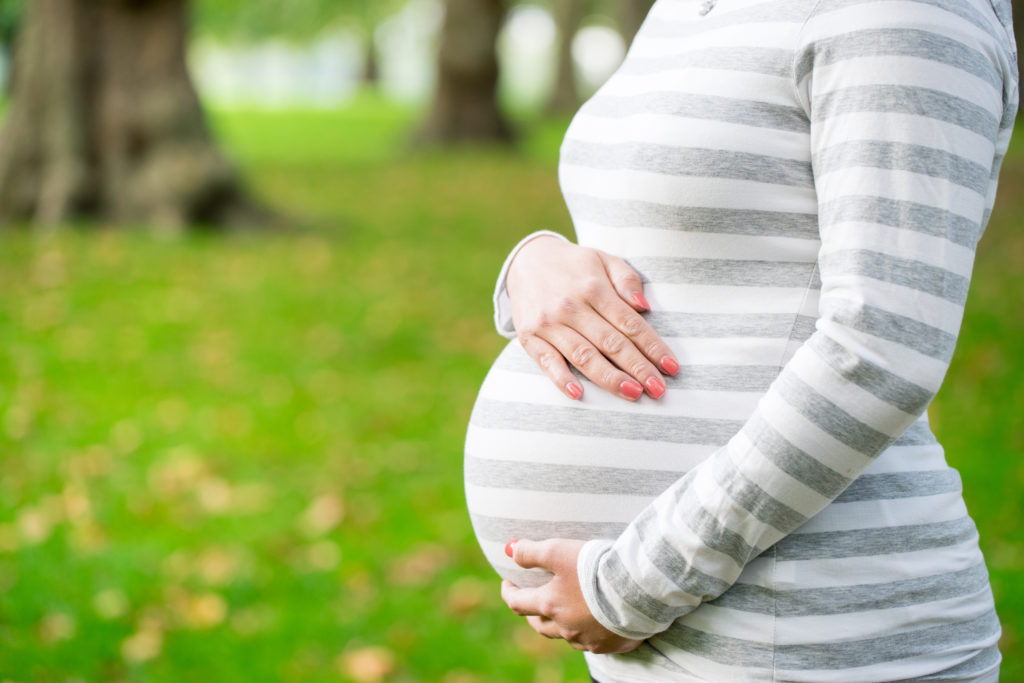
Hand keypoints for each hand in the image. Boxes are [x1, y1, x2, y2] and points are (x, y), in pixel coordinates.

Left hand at [499, 538, 642, 653]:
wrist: (637, 589)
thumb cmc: (595, 568)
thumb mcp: (558, 551)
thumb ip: (531, 552)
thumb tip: (509, 549)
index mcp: (550, 605)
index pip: (518, 603)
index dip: (509, 592)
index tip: (508, 583)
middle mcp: (565, 627)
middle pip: (540, 626)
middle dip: (533, 613)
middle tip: (533, 601)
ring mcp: (588, 639)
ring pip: (567, 635)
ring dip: (561, 624)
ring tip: (565, 611)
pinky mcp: (610, 644)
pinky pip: (593, 642)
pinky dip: (589, 631)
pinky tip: (595, 622)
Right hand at [506, 236, 677, 400]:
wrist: (526, 262)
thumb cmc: (574, 266)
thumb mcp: (603, 259)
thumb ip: (626, 279)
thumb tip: (643, 305)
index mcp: (593, 288)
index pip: (630, 323)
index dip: (653, 347)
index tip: (671, 367)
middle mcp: (571, 306)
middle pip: (611, 343)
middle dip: (638, 368)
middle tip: (659, 389)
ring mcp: (548, 323)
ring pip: (583, 356)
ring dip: (609, 378)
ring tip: (633, 394)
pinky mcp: (529, 337)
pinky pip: (547, 362)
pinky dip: (561, 378)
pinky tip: (579, 393)